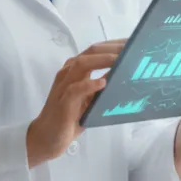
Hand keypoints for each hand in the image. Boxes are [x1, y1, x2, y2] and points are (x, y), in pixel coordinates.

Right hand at [26, 40, 122, 167]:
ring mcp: (64, 86)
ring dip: (102, 60)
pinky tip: (102, 82)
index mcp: (75, 70)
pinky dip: (89, 84)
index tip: (133, 43)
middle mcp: (68, 73)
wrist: (46, 137)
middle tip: (132, 49)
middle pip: (90, 53)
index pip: (96, 50)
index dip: (114, 45)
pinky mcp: (62, 102)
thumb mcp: (91, 99)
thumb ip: (104, 86)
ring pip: (81, 65)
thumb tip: (125, 74)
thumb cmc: (70, 118)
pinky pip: (75, 90)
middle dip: (112, 49)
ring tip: (119, 60)